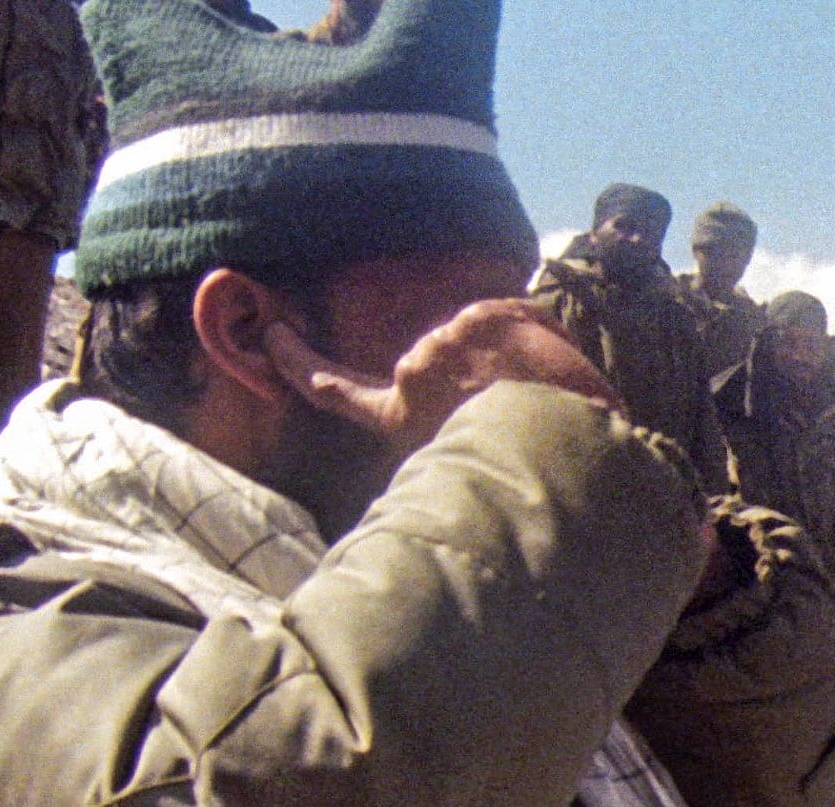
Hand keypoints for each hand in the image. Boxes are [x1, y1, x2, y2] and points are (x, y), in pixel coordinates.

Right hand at [267, 298, 613, 459]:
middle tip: (514, 396)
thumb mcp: (462, 455)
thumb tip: (451, 408)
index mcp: (403, 417)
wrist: (555, 442)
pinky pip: (523, 314)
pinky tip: (560, 359)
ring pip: (490, 337)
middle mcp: (413, 374)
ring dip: (521, 357)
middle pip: (443, 361)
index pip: (336, 391)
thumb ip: (441, 424)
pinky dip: (546, 335)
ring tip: (546, 392)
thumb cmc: (521, 463)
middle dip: (483, 376)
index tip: (274, 338)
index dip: (300, 366)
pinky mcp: (478, 318)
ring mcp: (441, 342)